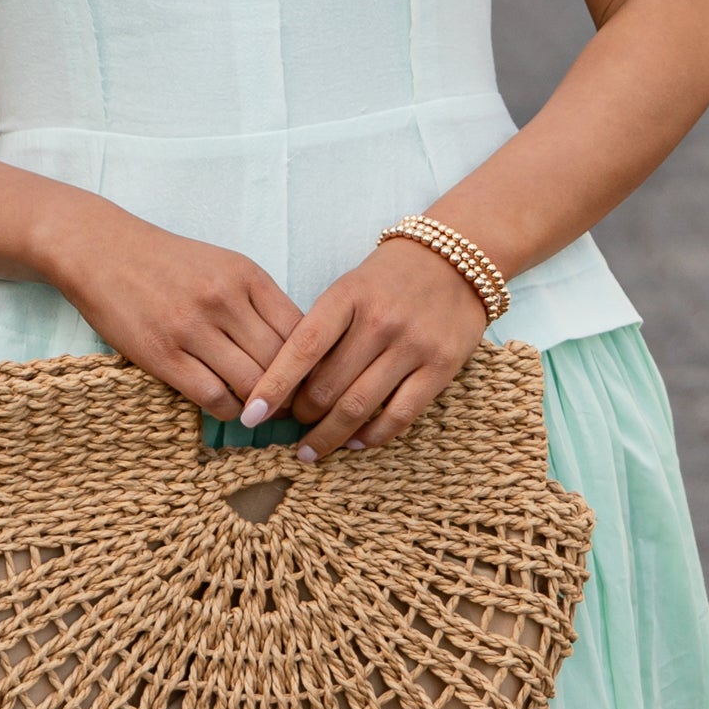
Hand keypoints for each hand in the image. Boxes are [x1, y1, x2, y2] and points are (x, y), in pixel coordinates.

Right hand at [39, 199, 302, 419]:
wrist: (102, 252)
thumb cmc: (167, 263)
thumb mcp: (224, 266)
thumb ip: (259, 302)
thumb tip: (298, 350)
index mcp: (247, 276)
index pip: (302, 332)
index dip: (312, 365)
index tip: (311, 382)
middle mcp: (224, 300)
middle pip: (281, 363)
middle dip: (292, 392)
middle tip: (292, 408)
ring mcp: (192, 329)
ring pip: (252, 385)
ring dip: (261, 407)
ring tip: (262, 412)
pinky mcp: (163, 355)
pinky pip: (214, 397)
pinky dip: (229, 411)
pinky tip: (228, 407)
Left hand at [238, 232, 489, 460]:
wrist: (457, 260)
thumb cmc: (389, 279)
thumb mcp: (349, 288)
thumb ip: (321, 331)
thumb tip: (286, 387)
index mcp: (348, 296)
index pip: (302, 348)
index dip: (273, 386)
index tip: (251, 414)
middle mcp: (380, 321)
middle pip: (327, 386)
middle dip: (301, 415)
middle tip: (290, 424)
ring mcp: (413, 345)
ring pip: (359, 407)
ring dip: (328, 435)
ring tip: (311, 448)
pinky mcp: (441, 367)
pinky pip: (400, 415)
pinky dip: (371, 436)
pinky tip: (355, 441)